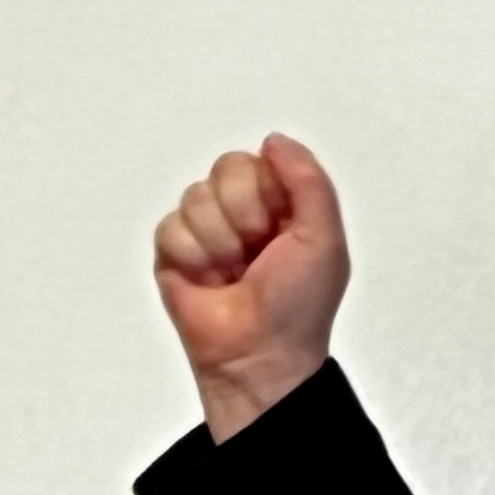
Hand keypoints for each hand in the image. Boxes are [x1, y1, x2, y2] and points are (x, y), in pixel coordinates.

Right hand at [152, 134, 351, 440]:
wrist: (258, 354)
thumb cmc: (298, 302)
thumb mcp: (324, 239)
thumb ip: (308, 181)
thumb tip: (272, 140)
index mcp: (280, 204)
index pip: (259, 160)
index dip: (267, 191)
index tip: (279, 227)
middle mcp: (242, 211)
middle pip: (224, 169)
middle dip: (243, 214)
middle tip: (255, 253)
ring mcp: (205, 230)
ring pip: (195, 198)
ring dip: (220, 242)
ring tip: (233, 274)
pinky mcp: (172, 253)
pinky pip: (171, 228)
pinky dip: (194, 257)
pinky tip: (208, 281)